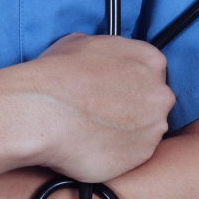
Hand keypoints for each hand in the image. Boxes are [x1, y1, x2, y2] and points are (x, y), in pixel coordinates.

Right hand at [0, 32, 173, 183]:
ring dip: (127, 133)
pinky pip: (135, 155)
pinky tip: (94, 146)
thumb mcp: (82, 43)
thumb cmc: (54, 76)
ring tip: (94, 131)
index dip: (132, 84)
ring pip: (147, 131)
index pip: (154, 73)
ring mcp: (154, 126)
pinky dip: (118, 154)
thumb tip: (104, 62)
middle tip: (104, 114)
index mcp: (150, 60)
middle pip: (155, 103)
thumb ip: (108, 53)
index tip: (116, 93)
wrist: (39, 112)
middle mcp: (160, 93)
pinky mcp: (142, 155)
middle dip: (134, 109)